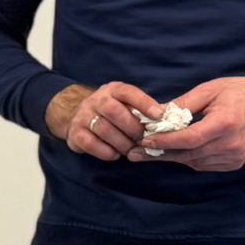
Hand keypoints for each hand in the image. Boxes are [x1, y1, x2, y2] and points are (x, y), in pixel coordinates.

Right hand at [46, 82, 161, 161]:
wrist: (78, 116)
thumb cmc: (112, 112)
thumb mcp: (126, 104)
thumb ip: (142, 111)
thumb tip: (168, 120)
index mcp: (113, 90)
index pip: (128, 92)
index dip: (144, 103)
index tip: (159, 116)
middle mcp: (96, 100)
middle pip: (113, 111)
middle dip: (132, 128)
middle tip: (143, 140)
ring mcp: (83, 116)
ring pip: (103, 129)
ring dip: (121, 143)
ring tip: (131, 150)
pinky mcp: (75, 133)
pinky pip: (91, 144)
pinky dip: (107, 152)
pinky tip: (115, 154)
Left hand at [133, 74, 244, 171]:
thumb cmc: (238, 92)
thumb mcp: (210, 89)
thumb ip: (184, 103)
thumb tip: (157, 114)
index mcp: (226, 123)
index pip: (189, 139)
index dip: (165, 141)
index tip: (144, 140)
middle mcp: (231, 145)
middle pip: (188, 155)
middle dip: (159, 153)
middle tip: (135, 153)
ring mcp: (234, 157)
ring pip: (194, 162)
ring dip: (171, 157)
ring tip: (149, 152)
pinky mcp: (234, 163)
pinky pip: (203, 165)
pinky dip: (188, 158)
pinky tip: (175, 151)